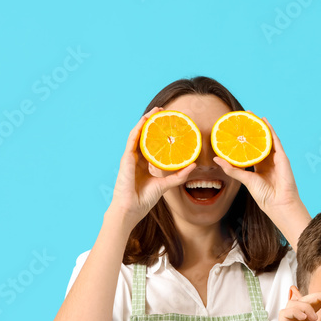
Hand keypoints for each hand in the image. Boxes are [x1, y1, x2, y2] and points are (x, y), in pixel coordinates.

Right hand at [108, 107, 196, 229]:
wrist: (132, 208)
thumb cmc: (145, 198)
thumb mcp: (166, 184)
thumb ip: (179, 176)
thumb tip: (193, 165)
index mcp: (145, 163)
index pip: (153, 143)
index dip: (160, 132)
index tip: (170, 123)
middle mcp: (137, 158)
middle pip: (145, 135)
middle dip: (154, 122)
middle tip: (164, 112)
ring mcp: (130, 157)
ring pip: (138, 134)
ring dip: (146, 121)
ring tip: (156, 111)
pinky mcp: (126, 159)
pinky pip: (132, 140)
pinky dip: (138, 129)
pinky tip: (145, 120)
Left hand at [213, 118, 301, 210]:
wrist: (278, 203)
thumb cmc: (263, 195)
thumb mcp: (244, 179)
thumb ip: (231, 169)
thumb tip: (215, 159)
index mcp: (260, 167)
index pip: (251, 150)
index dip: (244, 140)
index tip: (236, 130)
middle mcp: (268, 161)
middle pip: (259, 141)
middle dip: (251, 130)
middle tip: (242, 117)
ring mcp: (276, 158)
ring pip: (267, 138)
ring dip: (260, 126)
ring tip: (251, 114)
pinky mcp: (282, 157)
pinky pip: (275, 141)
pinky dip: (270, 130)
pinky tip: (264, 121)